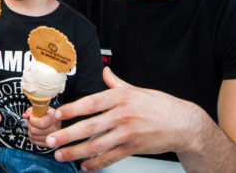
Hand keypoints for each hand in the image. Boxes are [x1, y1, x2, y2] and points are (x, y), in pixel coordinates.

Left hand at [22, 107, 60, 146]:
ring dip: (30, 129)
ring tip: (33, 125)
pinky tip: (35, 130)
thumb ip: (32, 110)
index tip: (32, 116)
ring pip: (32, 136)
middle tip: (31, 120)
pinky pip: (33, 140)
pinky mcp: (47, 144)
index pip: (41, 123)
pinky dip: (31, 135)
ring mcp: (52, 138)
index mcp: (54, 118)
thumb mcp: (42, 107)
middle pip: (34, 130)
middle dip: (29, 124)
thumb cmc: (47, 113)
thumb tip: (25, 115)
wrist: (55, 120)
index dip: (32, 120)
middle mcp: (55, 129)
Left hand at [45, 67, 201, 170]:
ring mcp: (128, 133)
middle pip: (90, 126)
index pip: (91, 102)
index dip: (72, 108)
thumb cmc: (160, 105)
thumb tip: (105, 72)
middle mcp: (123, 115)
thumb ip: (116, 83)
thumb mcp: (136, 89)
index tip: (57, 113)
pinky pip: (111, 157)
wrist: (183, 123)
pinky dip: (97, 163)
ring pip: (97, 145)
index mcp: (121, 97)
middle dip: (68, 134)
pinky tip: (85, 166)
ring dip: (76, 152)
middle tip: (51, 140)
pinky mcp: (133, 148)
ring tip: (61, 155)